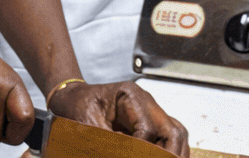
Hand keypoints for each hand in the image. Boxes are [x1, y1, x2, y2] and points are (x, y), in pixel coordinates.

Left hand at [48, 81, 189, 156]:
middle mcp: (145, 101)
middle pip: (173, 128)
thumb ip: (108, 142)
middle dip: (172, 153)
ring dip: (174, 152)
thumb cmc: (77, 105)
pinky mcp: (148, 120)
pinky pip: (167, 135)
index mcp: (130, 95)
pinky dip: (168, 149)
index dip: (144, 150)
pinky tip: (162, 157)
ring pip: (176, 132)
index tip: (136, 157)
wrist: (72, 98)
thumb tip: (126, 155)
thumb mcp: (87, 124)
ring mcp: (149, 110)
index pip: (148, 128)